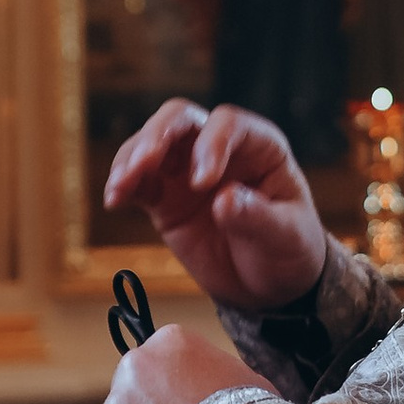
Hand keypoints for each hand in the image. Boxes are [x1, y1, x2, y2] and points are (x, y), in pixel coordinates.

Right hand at [102, 99, 326, 307]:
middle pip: (179, 119)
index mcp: (260, 146)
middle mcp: (220, 148)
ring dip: (131, 159)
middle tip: (143, 165)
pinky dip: (122, 185)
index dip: (211, 145)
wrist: (270, 285)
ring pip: (151, 143)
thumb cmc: (289, 250)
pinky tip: (114, 200)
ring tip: (120, 188)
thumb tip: (223, 199)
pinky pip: (138, 181)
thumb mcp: (286, 237)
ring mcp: (187, 169)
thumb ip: (257, 217)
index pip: (228, 124)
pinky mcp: (165, 197)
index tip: (202, 183)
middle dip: (157, 136)